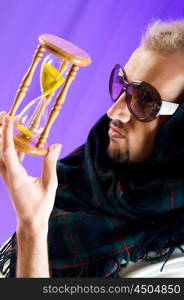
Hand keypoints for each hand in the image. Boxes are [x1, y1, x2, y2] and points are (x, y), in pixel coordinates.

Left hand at [0, 114, 61, 231]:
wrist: (30, 221)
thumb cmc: (40, 205)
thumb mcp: (49, 184)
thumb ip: (50, 163)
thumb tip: (55, 144)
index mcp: (15, 175)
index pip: (8, 150)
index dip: (7, 133)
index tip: (8, 117)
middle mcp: (7, 174)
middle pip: (0, 148)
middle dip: (1, 130)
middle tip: (5, 114)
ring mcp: (7, 175)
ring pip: (2, 152)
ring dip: (6, 137)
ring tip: (13, 123)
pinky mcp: (10, 177)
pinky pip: (9, 158)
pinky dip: (14, 147)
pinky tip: (24, 141)